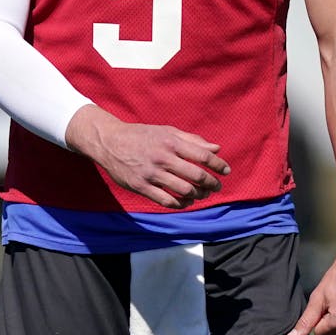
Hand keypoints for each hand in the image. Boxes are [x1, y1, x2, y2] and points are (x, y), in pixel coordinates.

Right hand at [66, 105, 229, 208]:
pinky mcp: (141, 186)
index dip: (218, 165)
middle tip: (216, 186)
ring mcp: (151, 173)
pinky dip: (181, 203)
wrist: (109, 142)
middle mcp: (162, 157)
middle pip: (196, 176)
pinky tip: (185, 201)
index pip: (203, 156)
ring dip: (198, 195)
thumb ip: (192, 140)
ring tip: (202, 194)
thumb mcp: (166, 131)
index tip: (226, 171)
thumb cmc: (142, 136)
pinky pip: (167, 200)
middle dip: (211, 184)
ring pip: (184, 190)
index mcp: (171, 142)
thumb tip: (217, 148)